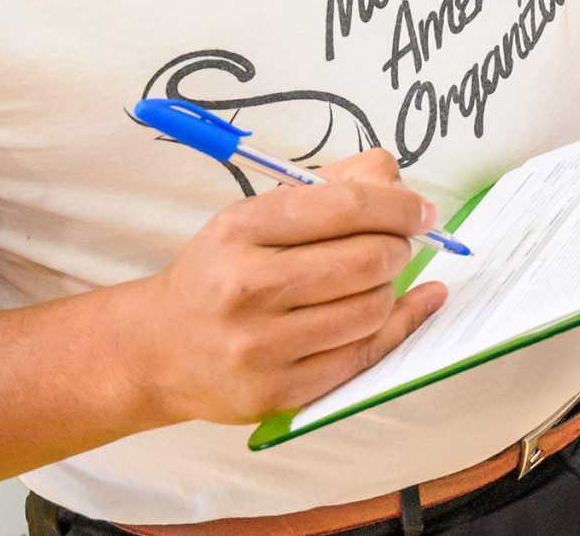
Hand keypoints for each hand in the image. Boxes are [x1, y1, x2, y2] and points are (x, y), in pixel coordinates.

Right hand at [125, 150, 446, 426]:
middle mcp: (246, 288)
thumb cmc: (222, 272)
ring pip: (373, 307)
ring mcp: (261, 347)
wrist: (158, 350)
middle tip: (395, 245)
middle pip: (369, 259)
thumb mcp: (257, 214)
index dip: (399, 206)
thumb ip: (335, 188)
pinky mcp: (278, 392)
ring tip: (371, 280)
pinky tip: (409, 304)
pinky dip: (399, 324)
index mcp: (241, 231)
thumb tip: (405, 193)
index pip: (346, 207)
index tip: (421, 210)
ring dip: (389, 288)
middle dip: (398, 247)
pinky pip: (365, 355)